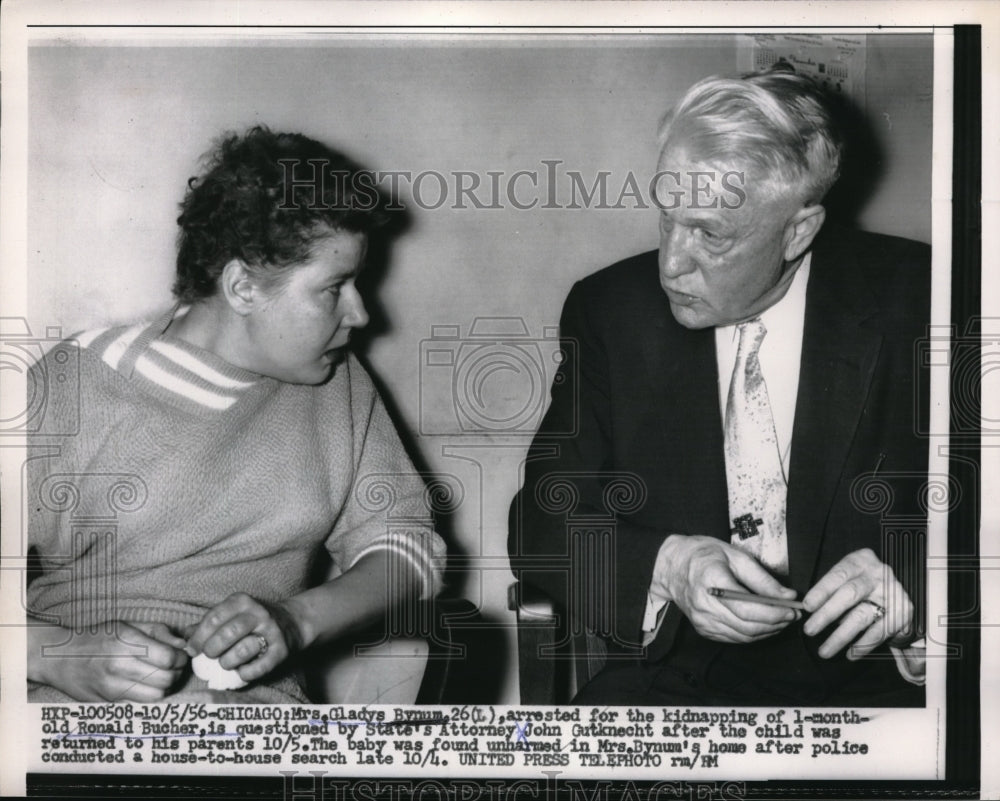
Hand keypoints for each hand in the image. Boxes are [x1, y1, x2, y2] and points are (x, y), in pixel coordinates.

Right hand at [30, 621, 188, 701]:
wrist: (59, 657)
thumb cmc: (98, 638)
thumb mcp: (129, 625)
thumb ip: (160, 632)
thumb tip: (184, 645)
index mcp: (125, 642)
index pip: (168, 658)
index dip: (180, 658)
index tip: (180, 655)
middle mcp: (118, 666)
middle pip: (165, 679)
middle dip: (175, 673)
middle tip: (173, 668)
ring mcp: (110, 688)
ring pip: (155, 697)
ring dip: (164, 688)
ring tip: (160, 678)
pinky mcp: (106, 704)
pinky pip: (139, 706)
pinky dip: (148, 699)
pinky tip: (145, 688)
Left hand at [184, 593, 302, 683]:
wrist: (293, 622)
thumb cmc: (253, 620)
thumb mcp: (232, 614)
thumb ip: (208, 623)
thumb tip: (183, 636)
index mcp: (242, 601)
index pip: (213, 618)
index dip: (198, 638)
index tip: (192, 650)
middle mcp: (258, 613)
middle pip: (227, 633)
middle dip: (212, 650)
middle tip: (210, 656)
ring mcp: (272, 631)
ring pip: (243, 650)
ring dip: (228, 662)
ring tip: (226, 663)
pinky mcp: (282, 650)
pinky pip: (259, 667)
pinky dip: (246, 673)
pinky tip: (241, 671)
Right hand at [654, 534, 799, 642]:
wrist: (671, 567)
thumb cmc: (704, 555)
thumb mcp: (735, 556)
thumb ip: (762, 578)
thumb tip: (788, 595)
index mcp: (711, 580)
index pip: (747, 607)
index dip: (774, 612)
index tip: (793, 609)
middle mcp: (704, 605)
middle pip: (747, 625)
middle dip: (776, 623)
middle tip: (793, 615)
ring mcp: (702, 620)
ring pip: (743, 636)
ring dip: (768, 631)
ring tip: (782, 620)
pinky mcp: (703, 629)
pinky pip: (734, 638)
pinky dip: (753, 634)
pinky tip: (764, 624)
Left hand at [802, 548, 913, 658]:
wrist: (894, 591)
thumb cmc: (861, 584)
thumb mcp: (847, 579)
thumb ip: (830, 591)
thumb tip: (808, 612)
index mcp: (859, 561)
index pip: (837, 575)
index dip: (821, 591)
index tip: (806, 607)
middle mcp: (877, 573)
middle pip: (849, 594)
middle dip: (827, 614)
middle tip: (809, 630)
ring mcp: (892, 591)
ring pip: (862, 616)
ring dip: (841, 636)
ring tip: (825, 650)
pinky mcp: (903, 610)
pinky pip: (879, 631)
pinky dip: (863, 645)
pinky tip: (850, 654)